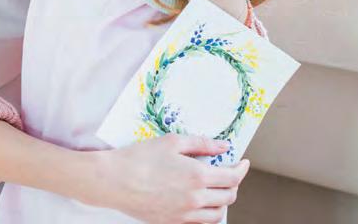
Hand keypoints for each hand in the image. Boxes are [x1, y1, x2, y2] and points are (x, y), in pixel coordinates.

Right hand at [80, 135, 248, 222]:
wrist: (114, 180)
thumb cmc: (139, 158)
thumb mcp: (172, 142)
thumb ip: (202, 144)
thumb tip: (223, 147)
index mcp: (197, 176)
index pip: (232, 177)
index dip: (241, 169)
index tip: (242, 163)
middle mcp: (195, 199)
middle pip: (228, 197)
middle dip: (234, 184)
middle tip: (229, 174)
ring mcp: (184, 214)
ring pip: (217, 215)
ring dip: (223, 202)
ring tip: (216, 190)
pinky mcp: (173, 223)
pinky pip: (200, 223)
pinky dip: (206, 214)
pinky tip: (199, 202)